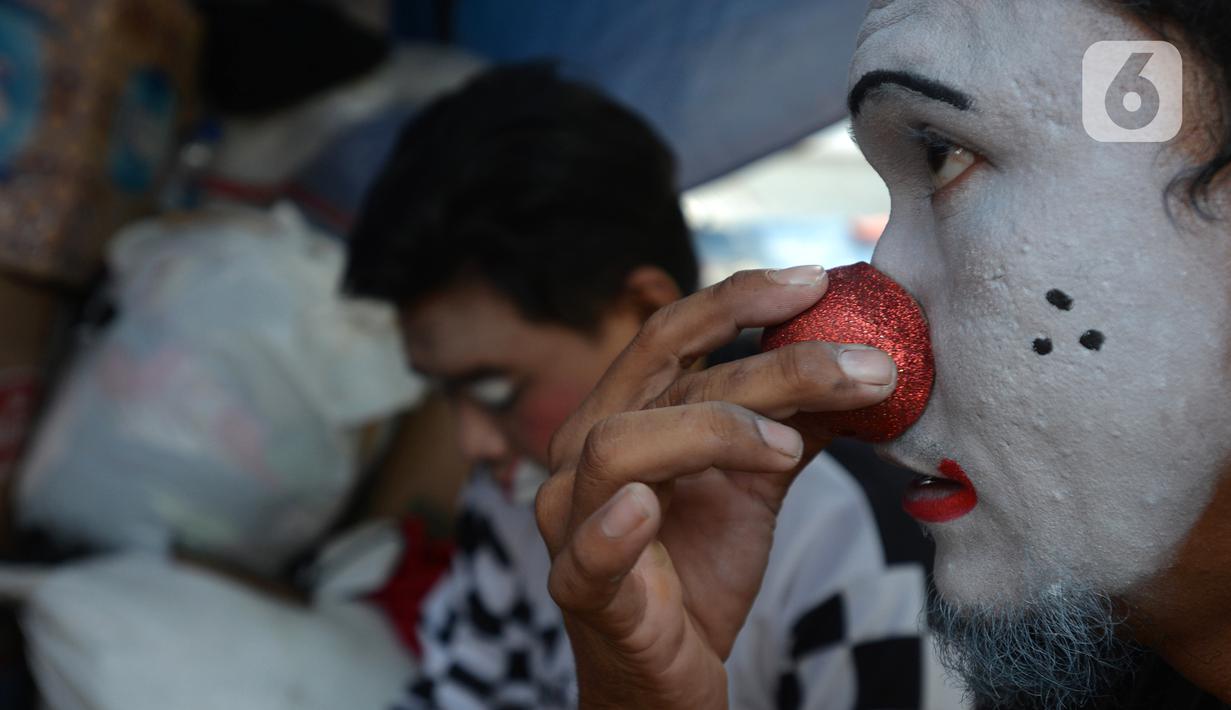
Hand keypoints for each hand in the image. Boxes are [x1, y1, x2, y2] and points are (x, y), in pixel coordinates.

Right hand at [535, 267, 897, 708]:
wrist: (668, 671)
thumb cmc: (698, 567)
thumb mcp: (754, 485)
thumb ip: (790, 425)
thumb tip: (861, 368)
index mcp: (624, 412)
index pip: (670, 333)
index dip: (738, 299)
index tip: (816, 281)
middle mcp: (585, 450)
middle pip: (661, 372)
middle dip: (766, 359)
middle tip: (862, 363)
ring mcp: (572, 517)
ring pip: (620, 444)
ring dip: (712, 432)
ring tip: (787, 447)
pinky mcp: (579, 589)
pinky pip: (584, 552)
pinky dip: (613, 527)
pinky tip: (646, 506)